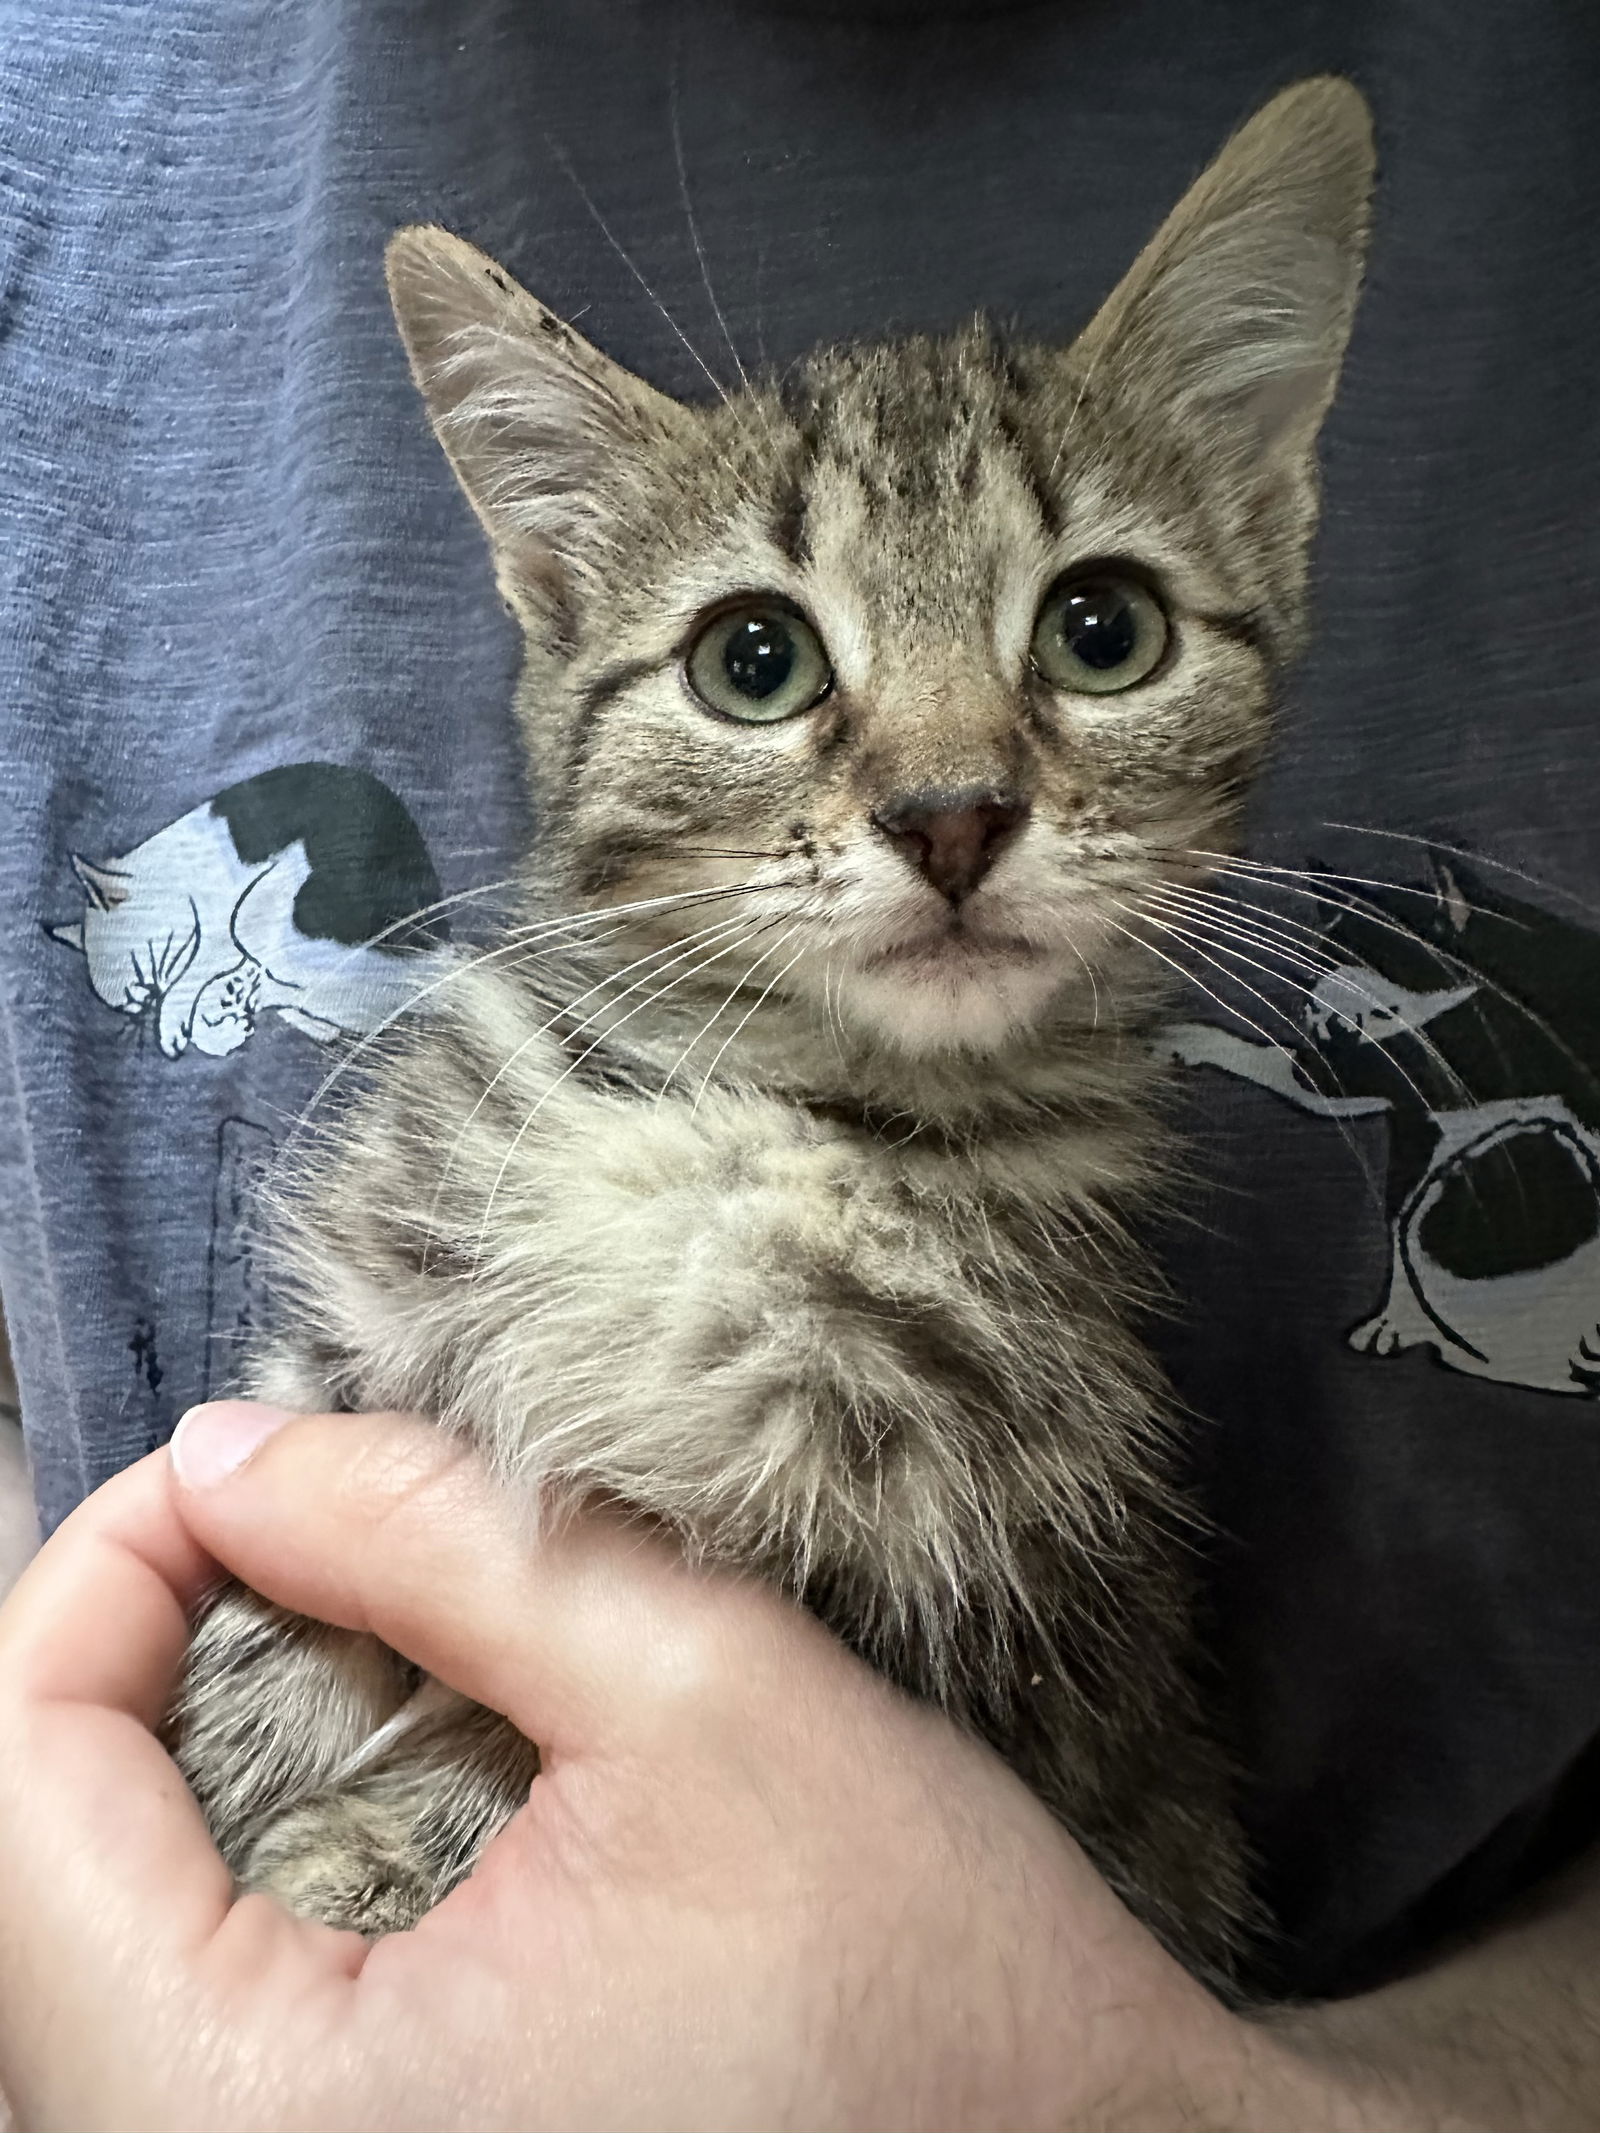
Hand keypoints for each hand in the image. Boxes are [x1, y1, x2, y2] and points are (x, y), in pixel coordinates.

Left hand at [0, 1404, 1510, 2131]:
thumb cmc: (931, 1994)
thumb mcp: (701, 1693)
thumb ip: (436, 1544)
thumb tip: (235, 1451)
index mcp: (269, 2112)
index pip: (31, 1789)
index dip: (104, 1572)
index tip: (235, 1469)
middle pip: (43, 1861)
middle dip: (142, 1646)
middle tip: (280, 1523)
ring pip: (96, 1933)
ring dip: (181, 1742)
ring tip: (327, 1631)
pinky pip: (183, 2004)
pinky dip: (231, 1848)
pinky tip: (361, 1771)